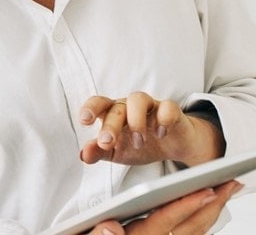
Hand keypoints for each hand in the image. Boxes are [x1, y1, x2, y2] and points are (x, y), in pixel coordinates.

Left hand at [78, 92, 224, 166]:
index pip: (98, 103)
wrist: (172, 146)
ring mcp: (150, 106)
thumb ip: (99, 151)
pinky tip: (161, 134)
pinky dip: (164, 119)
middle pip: (117, 107)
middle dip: (110, 125)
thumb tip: (83, 155)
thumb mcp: (117, 152)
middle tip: (107, 143)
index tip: (84, 121)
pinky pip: (168, 106)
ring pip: (139, 99)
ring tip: (138, 142)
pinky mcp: (171, 111)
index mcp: (113, 113)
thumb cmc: (139, 145)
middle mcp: (129, 106)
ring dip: (136, 121)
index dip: (90, 108)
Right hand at [84, 180, 241, 234]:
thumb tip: (110, 228)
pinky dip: (204, 218)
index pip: (163, 222)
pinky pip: (191, 233)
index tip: (205, 192)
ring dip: (213, 210)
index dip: (186, 207)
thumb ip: (95, 234)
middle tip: (231, 183)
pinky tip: (210, 205)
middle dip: (212, 205)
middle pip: (191, 228)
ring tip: (228, 188)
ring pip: (195, 231)